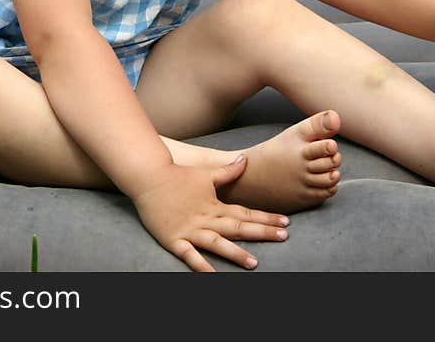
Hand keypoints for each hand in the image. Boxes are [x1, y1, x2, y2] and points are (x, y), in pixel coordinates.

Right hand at [131, 156, 289, 271]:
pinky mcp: (174, 240)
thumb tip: (245, 160)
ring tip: (254, 263)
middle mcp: (206, 219)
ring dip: (236, 253)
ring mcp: (190, 230)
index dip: (266, 218)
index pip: (246, 213)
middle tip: (283, 237)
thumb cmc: (177, 176)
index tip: (286, 222)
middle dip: (262, 232)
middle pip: (238, 227)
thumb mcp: (206, 173)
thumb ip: (228, 171)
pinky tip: (213, 275)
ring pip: (217, 244)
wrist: (149, 177)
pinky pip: (190, 256)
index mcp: (215, 205)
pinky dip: (201, 266)